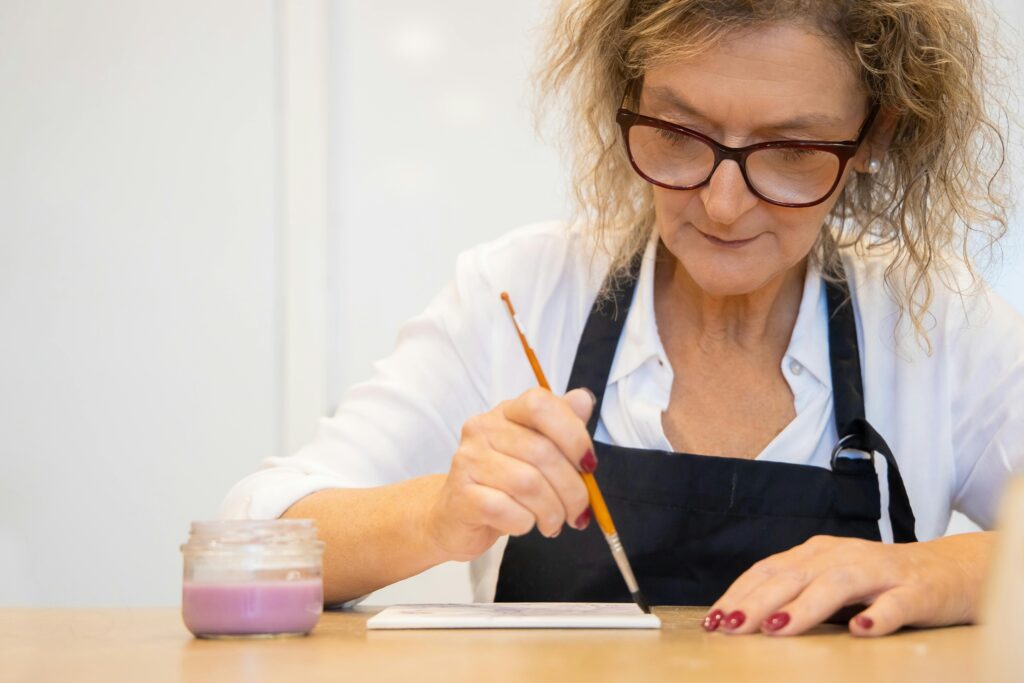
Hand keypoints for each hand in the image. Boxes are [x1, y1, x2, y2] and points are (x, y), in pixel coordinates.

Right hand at [424, 387, 596, 560]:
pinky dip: (526, 523)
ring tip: (553, 522)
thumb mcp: (535, 451)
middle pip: (542, 452)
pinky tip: (526, 524)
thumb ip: (562, 426)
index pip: (540, 405)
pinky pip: (507, 510)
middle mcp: (483, 429)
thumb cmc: (502, 482)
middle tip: (578, 511)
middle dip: (572, 489)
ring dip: (552, 511)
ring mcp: (468, 461)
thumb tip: (584, 400)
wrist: (455, 516)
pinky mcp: (461, 496)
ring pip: (528, 484)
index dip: (573, 434)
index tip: (588, 465)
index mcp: (506, 412)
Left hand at [703, 532, 993, 636]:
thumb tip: (742, 620)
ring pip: (837, 585)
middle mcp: (842, 556)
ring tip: (779, 629)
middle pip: (793, 576)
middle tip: (731, 626)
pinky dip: (878, 616)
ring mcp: (879, 572)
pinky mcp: (915, 592)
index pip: (768, 571)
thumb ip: (793, 594)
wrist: (951, 570)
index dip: (739, 593)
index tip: (713, 619)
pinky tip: (862, 630)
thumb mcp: (829, 582)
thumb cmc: (878, 582)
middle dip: (758, 602)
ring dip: (806, 607)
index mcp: (816, 554)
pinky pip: (895, 604)